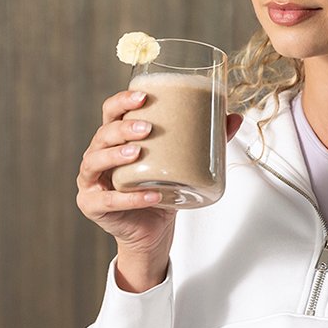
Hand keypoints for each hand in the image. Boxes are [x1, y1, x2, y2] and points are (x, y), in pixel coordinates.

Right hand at [76, 89, 242, 290]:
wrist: (152, 230)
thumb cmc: (162, 189)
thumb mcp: (183, 162)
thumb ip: (207, 140)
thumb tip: (235, 118)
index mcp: (116, 138)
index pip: (111, 111)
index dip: (122, 101)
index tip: (143, 96)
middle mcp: (98, 155)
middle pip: (102, 133)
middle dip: (122, 128)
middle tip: (147, 128)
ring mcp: (91, 181)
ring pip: (95, 162)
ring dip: (115, 155)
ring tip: (138, 152)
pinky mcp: (93, 206)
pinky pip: (108, 201)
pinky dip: (130, 198)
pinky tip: (151, 195)